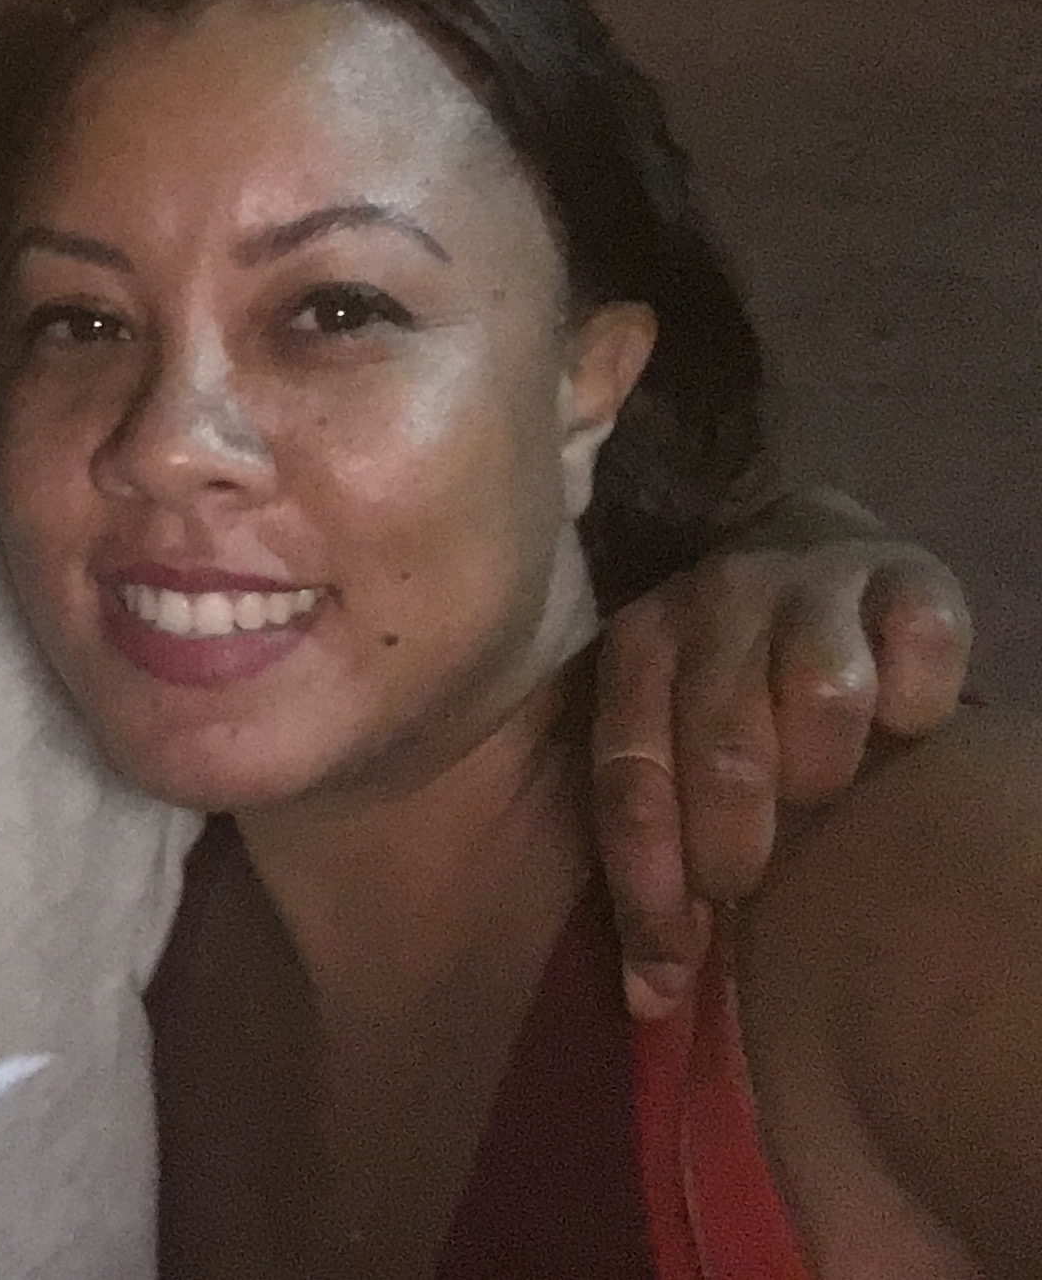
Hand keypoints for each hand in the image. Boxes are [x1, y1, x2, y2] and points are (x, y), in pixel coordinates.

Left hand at [592, 506, 971, 1019]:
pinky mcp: (908, 577)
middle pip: (725, 752)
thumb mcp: (668, 737)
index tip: (664, 980)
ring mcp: (810, 583)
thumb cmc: (728, 684)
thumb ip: (656, 837)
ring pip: (824, 695)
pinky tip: (901, 726)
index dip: (648, 894)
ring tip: (826, 791)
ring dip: (827, 768)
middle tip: (753, 884)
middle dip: (737, 848)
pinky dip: (915, 705)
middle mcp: (713, 600)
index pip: (628, 783)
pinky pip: (919, 654)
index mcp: (638, 648)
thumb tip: (650, 998)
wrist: (807, 549)